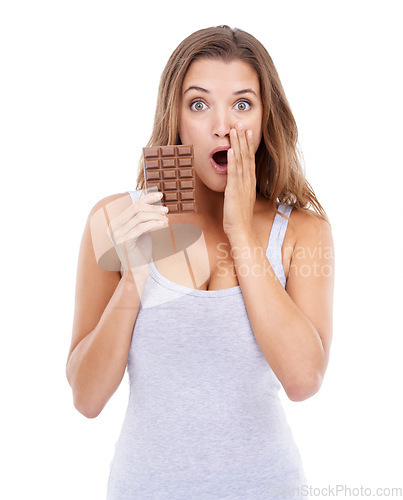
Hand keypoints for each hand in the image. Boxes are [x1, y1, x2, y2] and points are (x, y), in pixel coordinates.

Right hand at [106, 191, 168, 282]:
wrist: (137, 272)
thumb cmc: (141, 251)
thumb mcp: (142, 231)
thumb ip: (144, 218)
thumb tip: (156, 203)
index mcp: (116, 223)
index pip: (132, 205)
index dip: (147, 198)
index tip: (160, 194)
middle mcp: (113, 227)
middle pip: (135, 208)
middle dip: (153, 207)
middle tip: (166, 209)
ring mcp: (117, 235)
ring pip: (139, 217)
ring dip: (155, 216)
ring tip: (166, 219)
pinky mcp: (124, 242)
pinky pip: (141, 227)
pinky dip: (154, 224)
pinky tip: (164, 224)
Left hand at [223, 122, 256, 239]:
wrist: (241, 231)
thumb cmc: (239, 218)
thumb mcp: (239, 200)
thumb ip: (238, 189)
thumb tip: (234, 184)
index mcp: (249, 183)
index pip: (250, 160)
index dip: (248, 145)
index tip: (247, 132)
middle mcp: (248, 181)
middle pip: (247, 156)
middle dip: (243, 139)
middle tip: (240, 124)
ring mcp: (242, 185)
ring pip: (241, 160)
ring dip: (238, 144)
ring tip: (235, 130)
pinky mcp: (235, 191)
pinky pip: (234, 173)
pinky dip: (234, 160)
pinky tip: (232, 150)